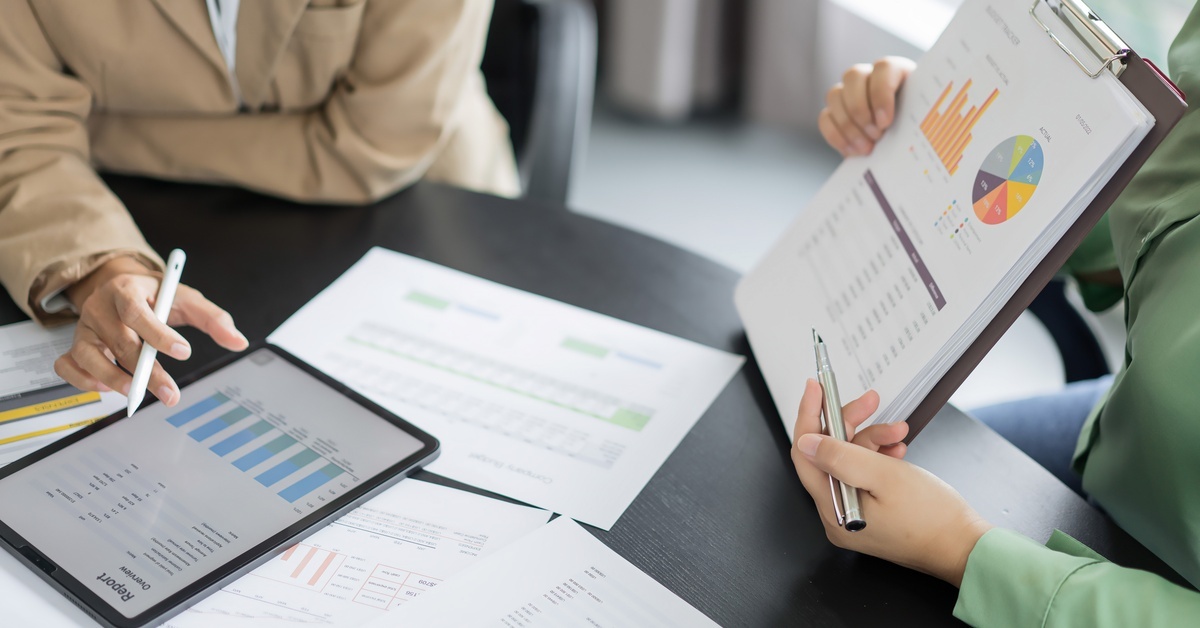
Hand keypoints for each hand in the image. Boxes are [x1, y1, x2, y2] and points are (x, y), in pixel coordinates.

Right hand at [54, 256, 249, 404]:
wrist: (122, 286)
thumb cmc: (155, 295)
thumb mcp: (186, 298)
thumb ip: (213, 318)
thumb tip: (238, 342)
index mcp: (126, 289)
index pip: (137, 312)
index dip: (158, 334)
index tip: (184, 352)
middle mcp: (100, 307)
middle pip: (119, 342)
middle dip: (146, 372)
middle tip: (170, 394)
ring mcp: (84, 328)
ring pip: (88, 356)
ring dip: (113, 380)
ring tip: (136, 396)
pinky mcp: (75, 345)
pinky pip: (68, 366)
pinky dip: (83, 381)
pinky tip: (107, 389)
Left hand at [790, 379, 991, 586]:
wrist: (965, 547)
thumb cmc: (934, 519)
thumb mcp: (885, 477)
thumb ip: (841, 457)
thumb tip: (806, 442)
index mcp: (834, 509)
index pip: (805, 454)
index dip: (810, 416)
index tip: (816, 388)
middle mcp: (837, 514)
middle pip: (828, 454)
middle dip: (850, 424)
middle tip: (870, 402)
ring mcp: (853, 513)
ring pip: (849, 460)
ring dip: (873, 439)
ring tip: (898, 432)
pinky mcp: (869, 510)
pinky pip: (864, 474)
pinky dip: (879, 456)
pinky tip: (897, 450)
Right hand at [819, 57, 916, 156]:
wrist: (905, 149)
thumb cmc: (919, 130)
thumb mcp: (924, 121)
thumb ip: (922, 117)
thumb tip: (928, 125)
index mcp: (897, 72)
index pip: (884, 68)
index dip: (881, 94)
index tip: (886, 122)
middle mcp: (870, 77)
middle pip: (853, 76)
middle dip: (861, 109)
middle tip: (876, 135)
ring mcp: (849, 93)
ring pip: (835, 95)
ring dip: (848, 125)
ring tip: (867, 148)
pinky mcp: (835, 113)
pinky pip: (825, 118)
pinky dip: (836, 136)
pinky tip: (853, 151)